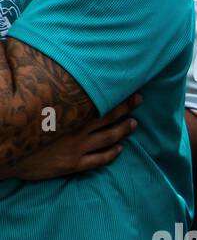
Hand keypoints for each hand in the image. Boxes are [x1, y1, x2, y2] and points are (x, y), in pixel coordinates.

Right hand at [0, 94, 139, 180]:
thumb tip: (46, 75)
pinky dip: (111, 154)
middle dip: (126, 109)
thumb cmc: (16, 124)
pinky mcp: (73, 164)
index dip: (113, 96)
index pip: (96, 102)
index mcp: (66, 114)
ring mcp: (76, 148)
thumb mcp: (31, 106)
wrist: (4, 152)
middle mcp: (75, 130)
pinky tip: (120, 149)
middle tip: (140, 99)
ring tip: (134, 124)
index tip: (127, 87)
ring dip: (123, 131)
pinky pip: (98, 159)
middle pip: (107, 118)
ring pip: (107, 139)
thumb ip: (45, 95)